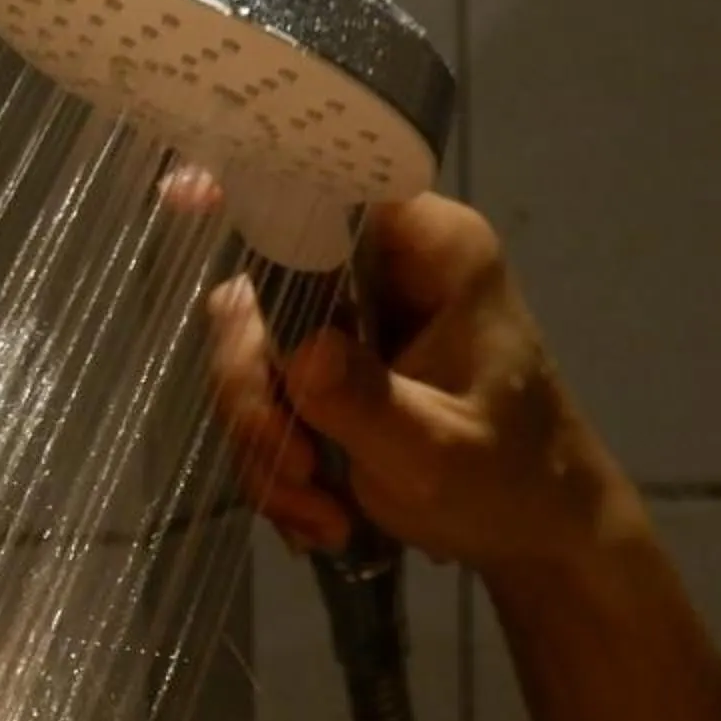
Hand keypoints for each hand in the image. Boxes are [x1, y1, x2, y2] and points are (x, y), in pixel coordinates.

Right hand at [202, 193, 640, 572]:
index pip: (329, 187)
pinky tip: (320, 517)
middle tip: (296, 469)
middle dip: (259, 397)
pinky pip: (265, 403)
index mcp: (428, 250)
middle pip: (261, 293)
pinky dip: (277, 468)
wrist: (534, 533)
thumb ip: (365, 402)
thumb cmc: (510, 480)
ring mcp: (349, 323)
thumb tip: (300, 355)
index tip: (185, 202)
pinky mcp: (328, 371)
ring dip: (268, 448)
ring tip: (321, 515)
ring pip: (251, 359)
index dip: (253, 193)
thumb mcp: (437, 452)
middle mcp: (380, 269)